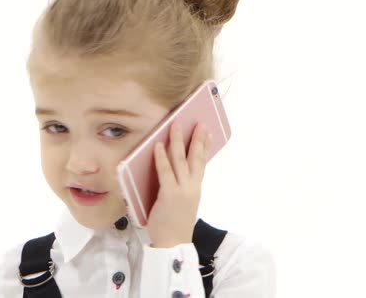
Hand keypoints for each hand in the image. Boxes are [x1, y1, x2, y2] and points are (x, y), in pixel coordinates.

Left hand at [146, 121, 212, 247]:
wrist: (174, 243)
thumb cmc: (176, 223)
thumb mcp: (185, 202)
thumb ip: (183, 186)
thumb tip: (177, 170)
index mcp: (196, 188)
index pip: (203, 162)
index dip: (205, 146)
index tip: (208, 132)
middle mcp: (192, 186)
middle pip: (196, 157)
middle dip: (196, 138)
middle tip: (197, 122)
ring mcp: (181, 190)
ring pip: (180, 160)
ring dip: (177, 141)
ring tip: (175, 126)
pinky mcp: (169, 194)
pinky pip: (165, 172)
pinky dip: (161, 157)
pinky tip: (158, 146)